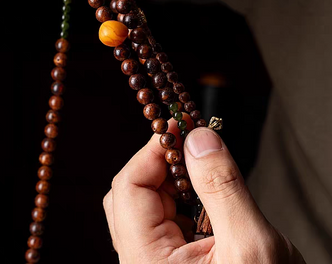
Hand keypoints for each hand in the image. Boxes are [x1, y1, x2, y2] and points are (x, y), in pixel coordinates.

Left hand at [103, 117, 305, 262]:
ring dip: (175, 180)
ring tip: (207, 173)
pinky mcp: (172, 262)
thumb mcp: (250, 244)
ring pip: (148, 203)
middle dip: (163, 164)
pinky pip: (165, 218)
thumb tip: (198, 138)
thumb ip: (221, 187)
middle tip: (195, 146)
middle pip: (131, 193)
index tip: (179, 127)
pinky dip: (184, 198)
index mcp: (147, 262)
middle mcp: (142, 262)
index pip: (129, 187)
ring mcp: (155, 263)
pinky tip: (208, 198)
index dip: (152, 150)